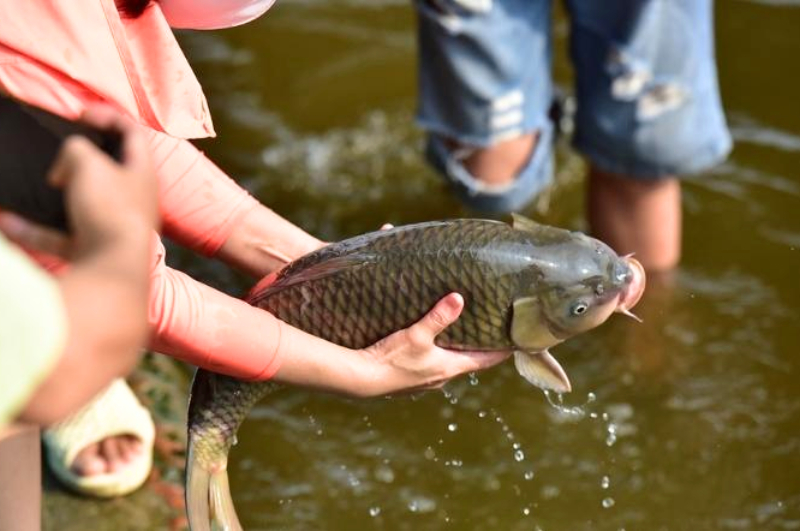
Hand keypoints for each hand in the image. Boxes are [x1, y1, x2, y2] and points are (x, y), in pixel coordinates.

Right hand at [0, 105, 156, 258]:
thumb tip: (66, 165)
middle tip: (58, 155)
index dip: (109, 115)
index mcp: (141, 171)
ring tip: (33, 185)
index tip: (81, 113)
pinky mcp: (92, 249)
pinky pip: (59, 236)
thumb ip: (76, 150)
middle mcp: (133, 198)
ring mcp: (112, 225)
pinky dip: (34, 230)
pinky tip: (7, 223)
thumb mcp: (88, 163)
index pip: (133, 132)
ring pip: (80, 204)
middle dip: (80, 160)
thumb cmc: (109, 209)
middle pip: (108, 170)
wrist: (112, 268)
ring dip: (53, 196)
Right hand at [357, 293, 510, 395]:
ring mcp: (425, 382)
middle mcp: (441, 378)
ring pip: (448, 364)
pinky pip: (430, 366)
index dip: (501, 351)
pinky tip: (428, 346)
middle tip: (489, 331)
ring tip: (460, 334)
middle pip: (468, 362)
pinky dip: (436, 355)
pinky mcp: (409, 381)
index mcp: (449, 368)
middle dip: (478, 347)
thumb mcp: (417, 334)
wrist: (362, 380)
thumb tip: (459, 298)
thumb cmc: (392, 359)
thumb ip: (438, 317)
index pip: (485, 360)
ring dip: (455, 351)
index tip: (516, 342)